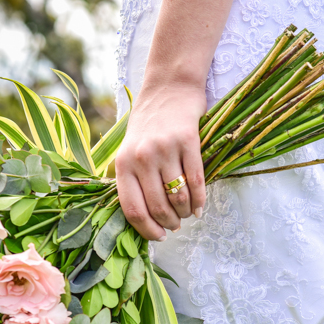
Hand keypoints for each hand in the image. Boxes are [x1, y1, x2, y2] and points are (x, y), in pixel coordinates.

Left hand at [115, 79, 206, 240]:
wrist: (169, 87)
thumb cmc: (149, 123)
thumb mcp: (130, 149)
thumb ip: (133, 179)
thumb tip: (144, 218)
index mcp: (123, 163)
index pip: (133, 209)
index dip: (147, 230)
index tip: (158, 237)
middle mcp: (142, 157)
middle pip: (157, 206)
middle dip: (169, 223)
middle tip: (176, 226)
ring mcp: (165, 149)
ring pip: (178, 197)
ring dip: (185, 212)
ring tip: (187, 214)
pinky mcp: (188, 141)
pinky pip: (196, 181)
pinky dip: (199, 199)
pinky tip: (200, 207)